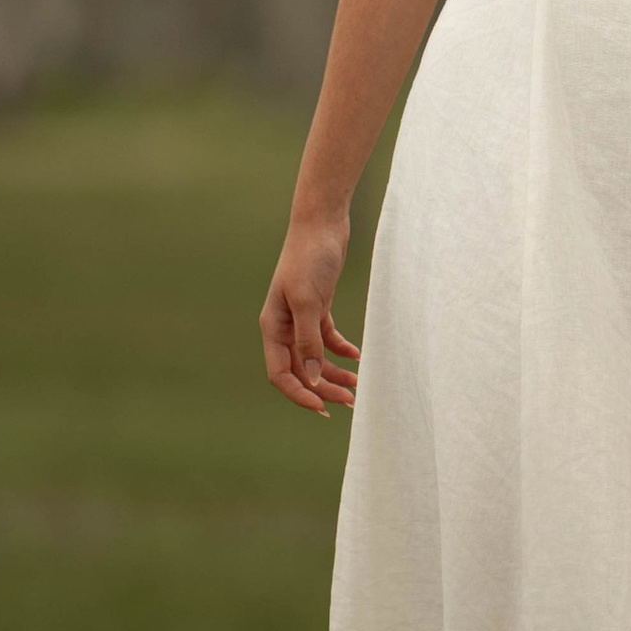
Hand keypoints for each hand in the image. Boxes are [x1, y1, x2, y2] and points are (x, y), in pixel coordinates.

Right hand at [262, 206, 358, 412]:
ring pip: (315, 357)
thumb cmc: (309, 257)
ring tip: (357, 386)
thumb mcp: (308, 300)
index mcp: (272, 327)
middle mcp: (284, 326)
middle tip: (350, 401)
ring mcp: (300, 317)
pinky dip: (341, 350)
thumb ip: (308, 340)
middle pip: (301, 369)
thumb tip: (312, 377)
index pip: (280, 373)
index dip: (300, 393)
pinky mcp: (318, 307)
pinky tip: (357, 357)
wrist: (321, 223)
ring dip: (334, 373)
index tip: (323, 407)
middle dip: (323, 388)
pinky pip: (326, 339)